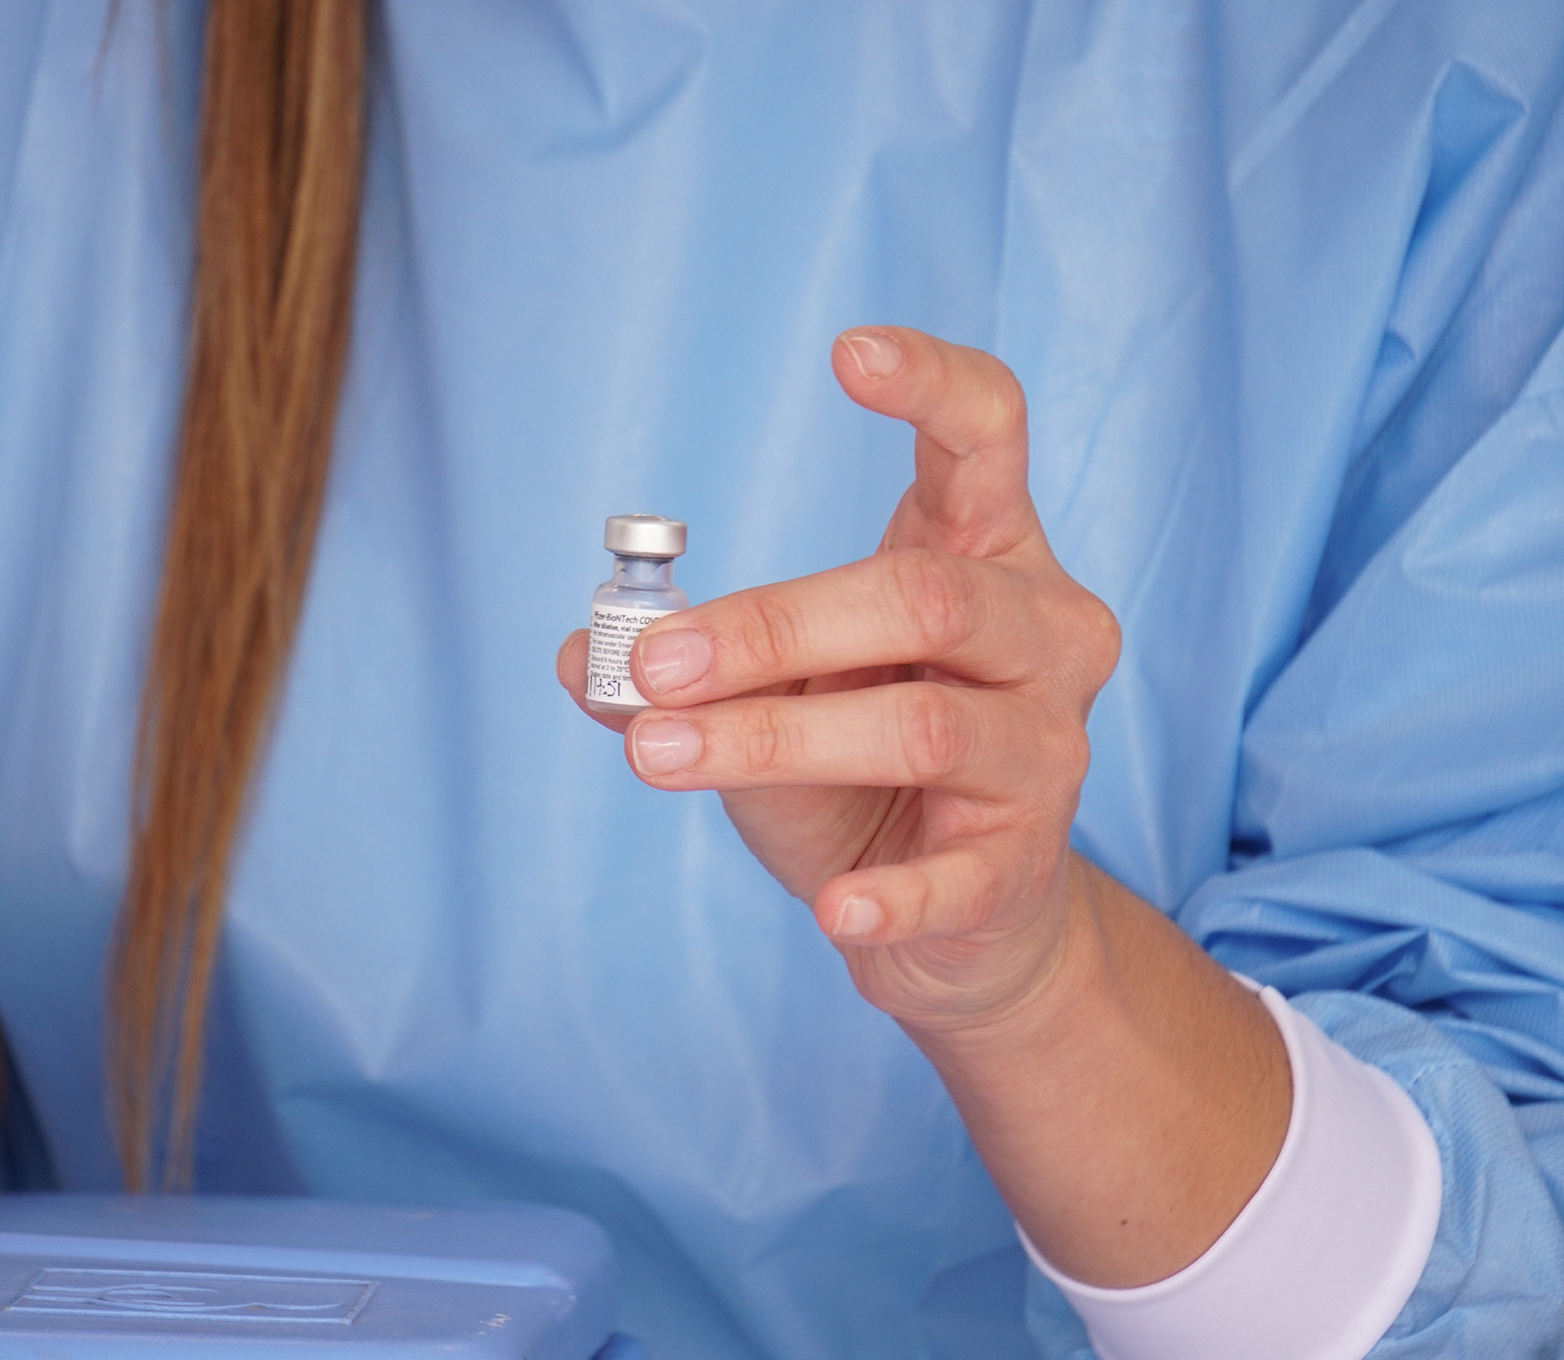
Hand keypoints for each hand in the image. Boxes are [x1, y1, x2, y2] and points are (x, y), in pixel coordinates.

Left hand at [559, 327, 1120, 1034]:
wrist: (962, 919)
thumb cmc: (863, 774)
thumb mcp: (769, 698)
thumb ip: (686, 666)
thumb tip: (590, 653)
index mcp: (985, 556)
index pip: (988, 437)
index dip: (932, 384)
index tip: (848, 350)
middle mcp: (1042, 633)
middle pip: (923, 594)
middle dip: (772, 625)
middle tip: (655, 665)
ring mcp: (1048, 748)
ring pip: (921, 721)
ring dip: (774, 740)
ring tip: (657, 756)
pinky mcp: (1028, 861)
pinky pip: (960, 873)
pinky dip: (892, 890)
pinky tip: (836, 906)